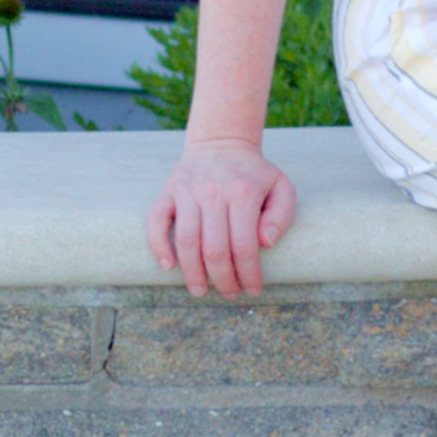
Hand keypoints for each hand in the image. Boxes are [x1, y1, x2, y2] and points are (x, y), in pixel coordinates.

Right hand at [146, 138, 297, 298]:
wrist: (222, 142)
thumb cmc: (254, 173)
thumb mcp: (281, 187)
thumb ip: (281, 216)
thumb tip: (266, 243)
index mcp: (243, 193)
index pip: (244, 245)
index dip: (248, 273)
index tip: (252, 290)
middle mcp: (213, 192)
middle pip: (214, 249)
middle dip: (222, 280)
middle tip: (229, 294)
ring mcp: (187, 191)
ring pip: (186, 241)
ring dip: (192, 273)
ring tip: (200, 292)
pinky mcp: (168, 191)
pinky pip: (156, 221)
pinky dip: (158, 246)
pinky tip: (168, 266)